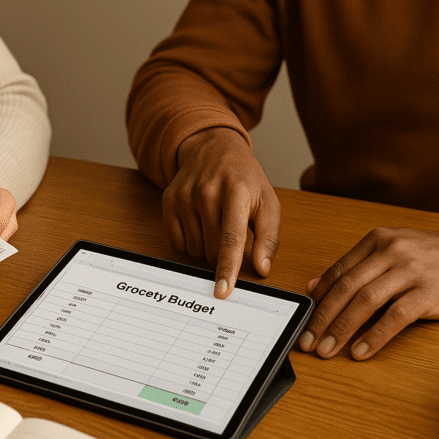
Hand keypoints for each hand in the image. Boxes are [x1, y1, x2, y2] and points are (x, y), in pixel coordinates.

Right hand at [165, 127, 280, 298]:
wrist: (214, 147)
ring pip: (195, 250)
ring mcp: (185, 195)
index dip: (228, 268)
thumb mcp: (268, 202)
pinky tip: (199, 224)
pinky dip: (190, 243)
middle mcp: (207, 192)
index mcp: (237, 192)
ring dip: (206, 249)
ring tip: (215, 224)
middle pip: (212, 250)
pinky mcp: (169, 200)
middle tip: (231, 233)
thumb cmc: (245, 179)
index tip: (223, 290)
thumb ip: (269, 237)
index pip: (231, 238)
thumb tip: (262, 268)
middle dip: (223, 254)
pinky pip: (177, 243)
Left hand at [298, 227, 438, 359]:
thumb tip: (312, 287)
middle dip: (323, 317)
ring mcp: (410, 271)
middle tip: (307, 341)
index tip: (303, 319)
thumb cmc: (427, 258)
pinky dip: (375, 336)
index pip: (338, 271)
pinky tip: (360, 352)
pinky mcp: (429, 293)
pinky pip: (395, 317)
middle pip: (347, 287)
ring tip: (327, 349)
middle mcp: (391, 252)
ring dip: (342, 329)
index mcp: (376, 240)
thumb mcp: (388, 252)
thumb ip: (353, 268)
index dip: (318, 298)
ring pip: (366, 302)